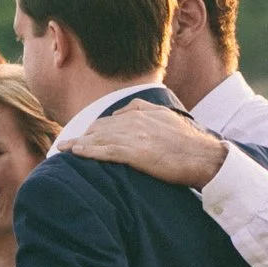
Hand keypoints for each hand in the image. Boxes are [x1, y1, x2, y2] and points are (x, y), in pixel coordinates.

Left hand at [66, 102, 228, 187]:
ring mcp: (134, 137)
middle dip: (82, 135)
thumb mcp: (167, 117)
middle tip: (66, 143)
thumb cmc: (189, 142)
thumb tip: (126, 111)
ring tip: (63, 149)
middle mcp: (135, 122)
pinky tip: (76, 153)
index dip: (95, 129)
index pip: (111, 120)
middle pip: (100, 127)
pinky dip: (88, 151)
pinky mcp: (135, 153)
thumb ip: (146, 110)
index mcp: (142, 113)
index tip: (84, 135)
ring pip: (99, 139)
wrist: (204, 156)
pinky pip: (105, 151)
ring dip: (79, 143)